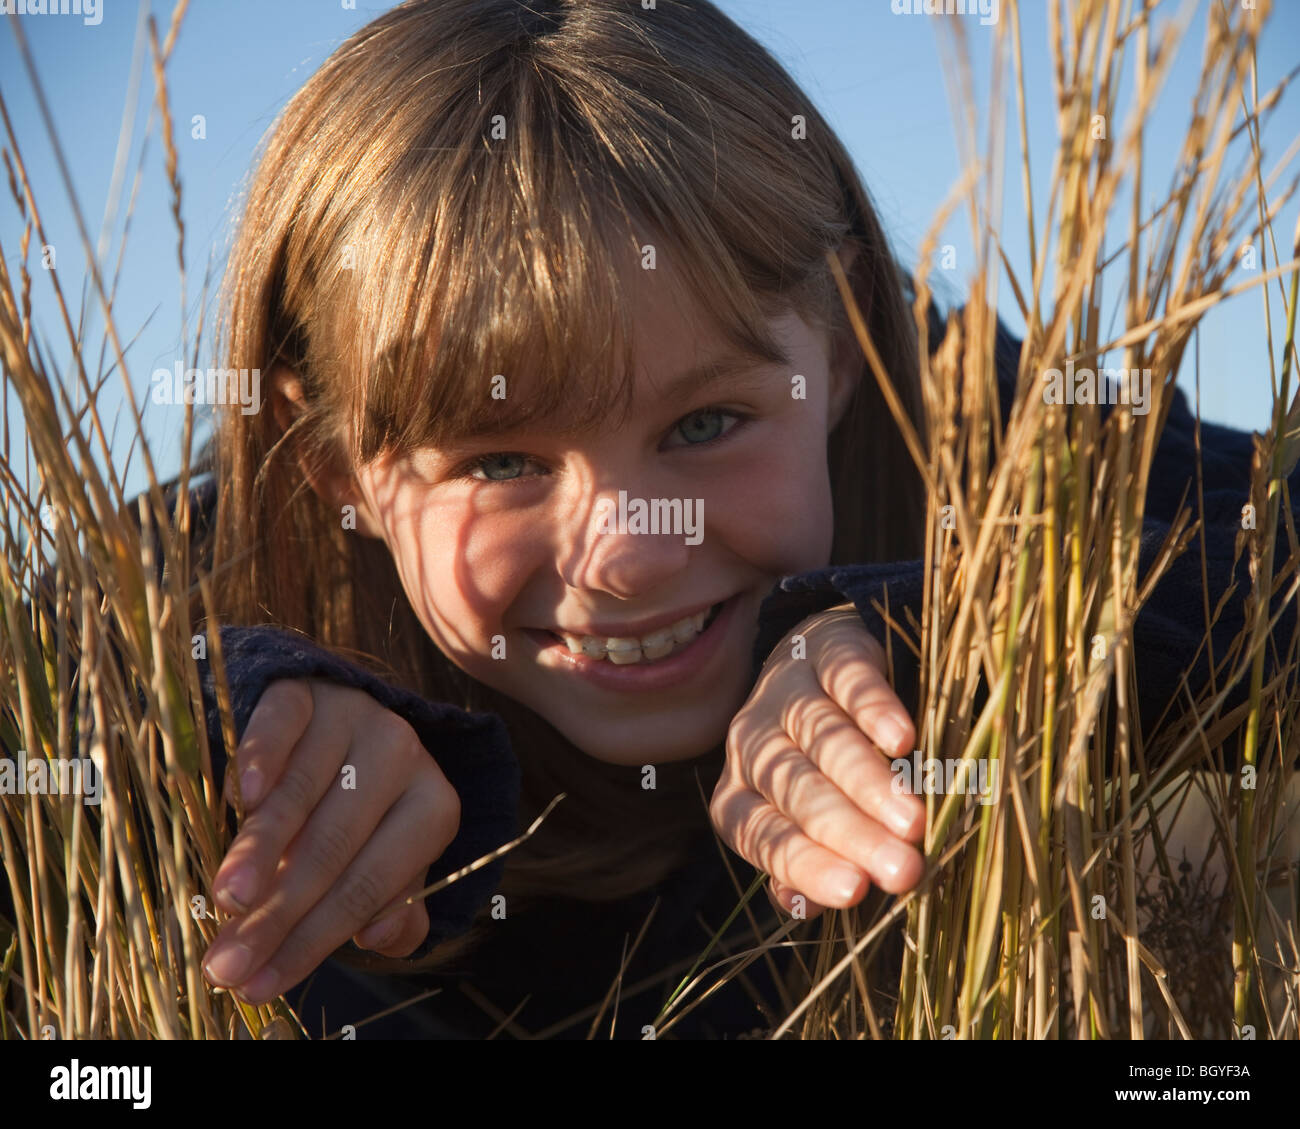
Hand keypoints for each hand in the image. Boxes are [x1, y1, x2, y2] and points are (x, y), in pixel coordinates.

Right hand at [200, 678, 459, 1004]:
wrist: (336, 722)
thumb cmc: (358, 813)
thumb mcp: (386, 858)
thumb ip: (391, 905)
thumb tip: (380, 935)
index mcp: (433, 805)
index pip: (372, 885)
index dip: (316, 940)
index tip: (263, 985)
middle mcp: (401, 754)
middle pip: (333, 846)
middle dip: (278, 914)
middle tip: (228, 964)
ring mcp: (355, 714)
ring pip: (302, 793)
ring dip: (258, 853)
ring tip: (225, 902)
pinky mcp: (307, 690)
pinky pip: (282, 726)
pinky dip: (261, 761)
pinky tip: (240, 798)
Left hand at [710, 606, 924, 920]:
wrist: (818, 657)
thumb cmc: (817, 760)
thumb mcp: (805, 815)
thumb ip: (805, 862)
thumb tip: (802, 907)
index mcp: (741, 792)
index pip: (762, 834)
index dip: (806, 862)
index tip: (855, 890)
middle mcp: (753, 743)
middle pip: (799, 790)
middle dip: (849, 832)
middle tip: (903, 867)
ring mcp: (785, 693)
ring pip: (823, 739)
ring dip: (867, 781)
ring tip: (912, 820)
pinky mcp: (824, 651)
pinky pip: (846, 681)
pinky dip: (873, 709)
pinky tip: (902, 739)